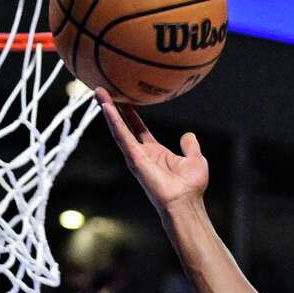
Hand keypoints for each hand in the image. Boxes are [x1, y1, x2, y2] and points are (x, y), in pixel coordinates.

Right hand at [94, 88, 209, 212]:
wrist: (186, 202)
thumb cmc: (191, 187)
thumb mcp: (195, 160)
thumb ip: (190, 147)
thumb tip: (189, 135)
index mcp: (155, 152)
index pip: (139, 128)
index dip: (131, 114)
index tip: (123, 98)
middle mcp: (142, 153)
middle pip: (123, 125)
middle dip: (112, 108)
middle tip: (101, 90)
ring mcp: (136, 155)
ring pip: (118, 128)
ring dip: (108, 109)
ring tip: (98, 91)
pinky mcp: (134, 158)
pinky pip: (122, 136)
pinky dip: (114, 121)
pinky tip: (107, 107)